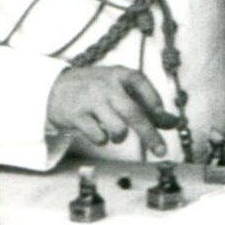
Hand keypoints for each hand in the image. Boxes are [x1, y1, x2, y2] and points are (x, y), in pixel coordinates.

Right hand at [46, 66, 177, 156]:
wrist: (51, 88)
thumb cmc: (94, 89)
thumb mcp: (119, 88)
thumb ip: (145, 104)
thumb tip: (173, 122)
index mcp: (119, 74)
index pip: (142, 83)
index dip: (154, 101)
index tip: (161, 117)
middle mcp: (106, 85)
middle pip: (134, 113)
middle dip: (150, 135)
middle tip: (161, 151)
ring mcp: (90, 100)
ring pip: (117, 128)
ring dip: (120, 136)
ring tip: (115, 132)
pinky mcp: (76, 116)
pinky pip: (99, 136)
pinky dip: (102, 139)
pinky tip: (97, 131)